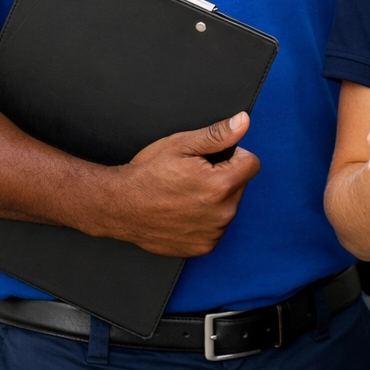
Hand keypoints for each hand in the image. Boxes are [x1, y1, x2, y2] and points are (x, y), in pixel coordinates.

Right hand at [103, 112, 261, 256]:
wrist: (118, 206)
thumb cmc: (147, 174)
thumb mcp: (181, 145)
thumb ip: (218, 134)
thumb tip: (243, 122)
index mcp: (221, 185)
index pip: (252, 164)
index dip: (234, 156)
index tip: (213, 159)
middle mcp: (222, 213)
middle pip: (240, 185)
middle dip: (224, 177)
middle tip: (193, 176)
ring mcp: (213, 233)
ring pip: (228, 206)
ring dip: (215, 199)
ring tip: (185, 194)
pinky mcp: (203, 247)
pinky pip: (216, 227)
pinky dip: (205, 219)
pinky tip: (183, 212)